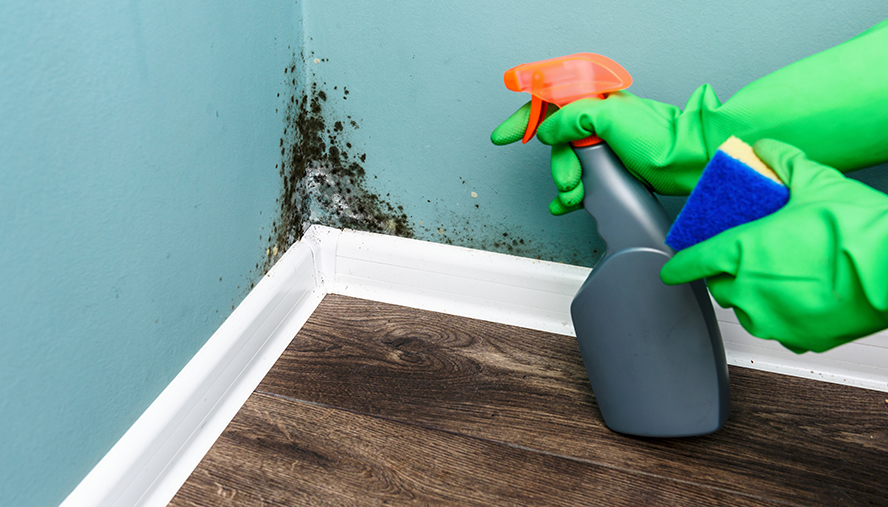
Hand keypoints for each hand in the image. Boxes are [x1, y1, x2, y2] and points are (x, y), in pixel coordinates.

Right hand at [491, 88, 723, 213]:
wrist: (687, 162)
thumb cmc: (660, 138)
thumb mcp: (609, 118)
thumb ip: (572, 119)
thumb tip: (548, 130)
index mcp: (595, 100)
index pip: (549, 102)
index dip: (524, 118)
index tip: (505, 136)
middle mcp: (597, 119)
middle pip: (556, 139)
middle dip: (557, 163)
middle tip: (567, 178)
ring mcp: (604, 143)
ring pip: (568, 161)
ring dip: (565, 181)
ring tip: (575, 193)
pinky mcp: (611, 165)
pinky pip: (581, 177)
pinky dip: (571, 193)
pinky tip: (566, 203)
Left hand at [661, 139, 887, 352]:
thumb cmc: (856, 231)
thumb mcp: (815, 181)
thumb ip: (781, 163)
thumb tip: (766, 150)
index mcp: (741, 252)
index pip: (692, 262)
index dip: (679, 264)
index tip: (673, 267)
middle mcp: (748, 290)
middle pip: (720, 285)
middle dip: (729, 273)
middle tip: (754, 256)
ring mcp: (771, 318)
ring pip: (747, 308)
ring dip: (755, 294)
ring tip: (785, 273)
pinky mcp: (796, 339)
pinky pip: (777, 326)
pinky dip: (783, 312)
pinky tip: (805, 293)